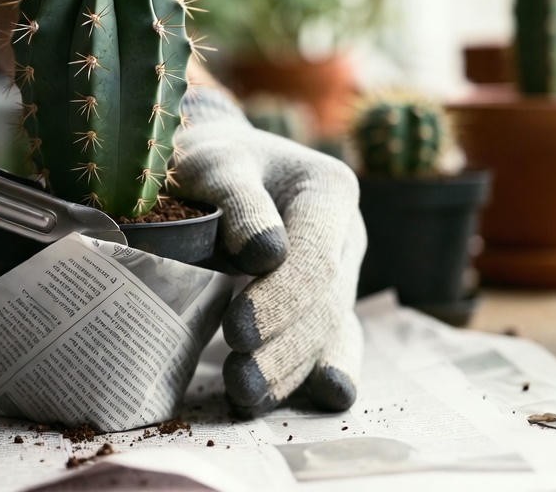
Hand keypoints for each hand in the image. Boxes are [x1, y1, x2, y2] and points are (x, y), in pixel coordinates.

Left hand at [173, 87, 363, 415]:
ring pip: (329, 329)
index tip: (238, 328)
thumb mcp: (215, 163)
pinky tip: (326, 396)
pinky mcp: (324, 302)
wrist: (214, 163)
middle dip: (285, 346)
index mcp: (329, 190)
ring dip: (292, 368)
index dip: (283, 298)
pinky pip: (331, 341)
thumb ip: (240, 201)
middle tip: (240, 376)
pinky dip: (320, 370)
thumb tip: (266, 253)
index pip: (316, 255)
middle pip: (326, 301)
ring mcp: (342, 272)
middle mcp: (345, 234)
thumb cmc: (209, 159)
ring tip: (246, 394)